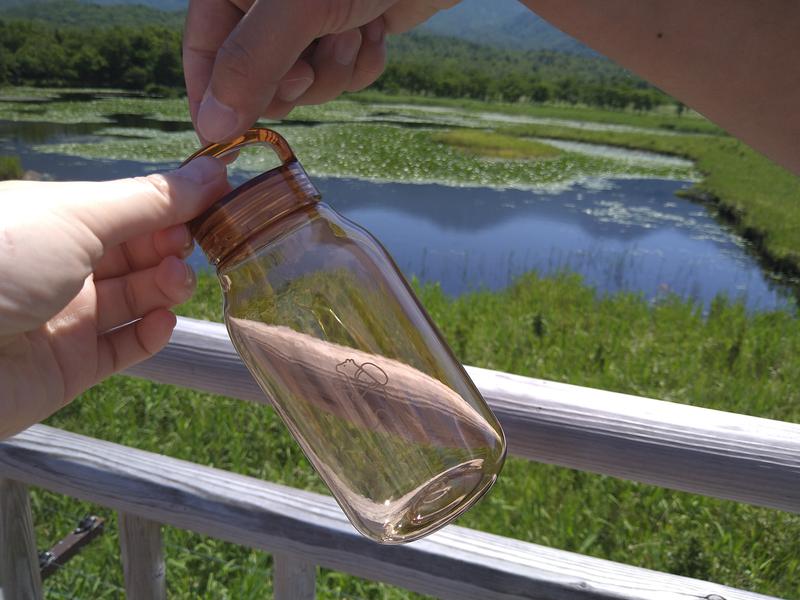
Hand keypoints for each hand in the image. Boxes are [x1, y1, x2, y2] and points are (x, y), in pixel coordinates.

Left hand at [0, 157, 228, 438]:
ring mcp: (67, 318)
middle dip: (171, 246)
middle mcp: (62, 266)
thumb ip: (151, 200)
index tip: (217, 201)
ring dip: (166, 287)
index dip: (171, 205)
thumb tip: (213, 173)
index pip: (128, 209)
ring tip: (176, 282)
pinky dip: (151, 333)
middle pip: (136, 253)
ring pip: (136, 298)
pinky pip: (124, 347)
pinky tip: (162, 319)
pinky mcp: (71, 367)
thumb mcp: (78, 215)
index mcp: (55, 219)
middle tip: (192, 246)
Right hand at [184, 0, 459, 142]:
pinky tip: (377, 27)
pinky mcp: (352, 33)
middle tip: (309, 66)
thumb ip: (252, 63)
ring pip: (308, 84)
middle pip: (258, 80)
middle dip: (295, 82)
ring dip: (336, 69)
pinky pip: (346, 76)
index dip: (211, 99)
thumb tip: (214, 124)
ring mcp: (312, 23)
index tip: (222, 144)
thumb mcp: (297, 7)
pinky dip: (364, 62)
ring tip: (355, 28)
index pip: (203, 51)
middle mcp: (268, 8)